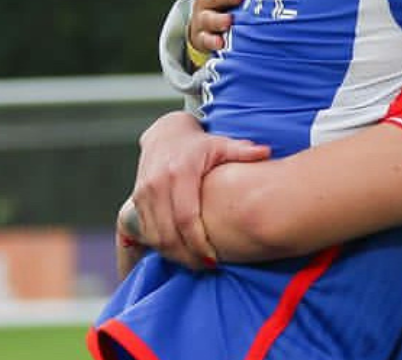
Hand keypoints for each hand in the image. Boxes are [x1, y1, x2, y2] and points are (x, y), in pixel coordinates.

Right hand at [130, 111, 269, 268]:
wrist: (165, 134)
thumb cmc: (198, 144)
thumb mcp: (221, 144)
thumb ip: (242, 151)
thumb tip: (266, 152)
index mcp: (179, 173)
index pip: (186, 218)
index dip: (198, 243)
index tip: (214, 259)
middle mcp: (157, 184)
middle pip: (168, 233)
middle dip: (186, 256)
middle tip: (206, 266)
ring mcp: (143, 193)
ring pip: (154, 236)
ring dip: (173, 254)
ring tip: (195, 263)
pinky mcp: (136, 200)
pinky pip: (145, 232)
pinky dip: (160, 246)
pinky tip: (179, 252)